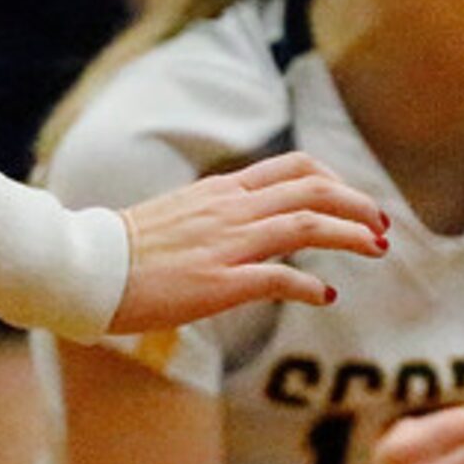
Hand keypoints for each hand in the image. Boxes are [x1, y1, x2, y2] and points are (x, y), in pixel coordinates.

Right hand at [109, 152, 389, 333]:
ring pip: (308, 225)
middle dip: (358, 204)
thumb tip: (251, 218)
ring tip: (377, 249)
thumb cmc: (124, 249)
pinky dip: (310, 285)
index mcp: (222, 191)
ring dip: (352, 235)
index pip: (296, 168)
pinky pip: (280, 277)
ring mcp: (227, 244)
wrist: (81, 267)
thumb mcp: (179, 213)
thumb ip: (218, 211)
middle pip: (315, 190)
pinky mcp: (219, 281)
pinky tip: (325, 295)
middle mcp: (231, 210)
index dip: (337, 182)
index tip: (356, 201)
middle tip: (383, 226)